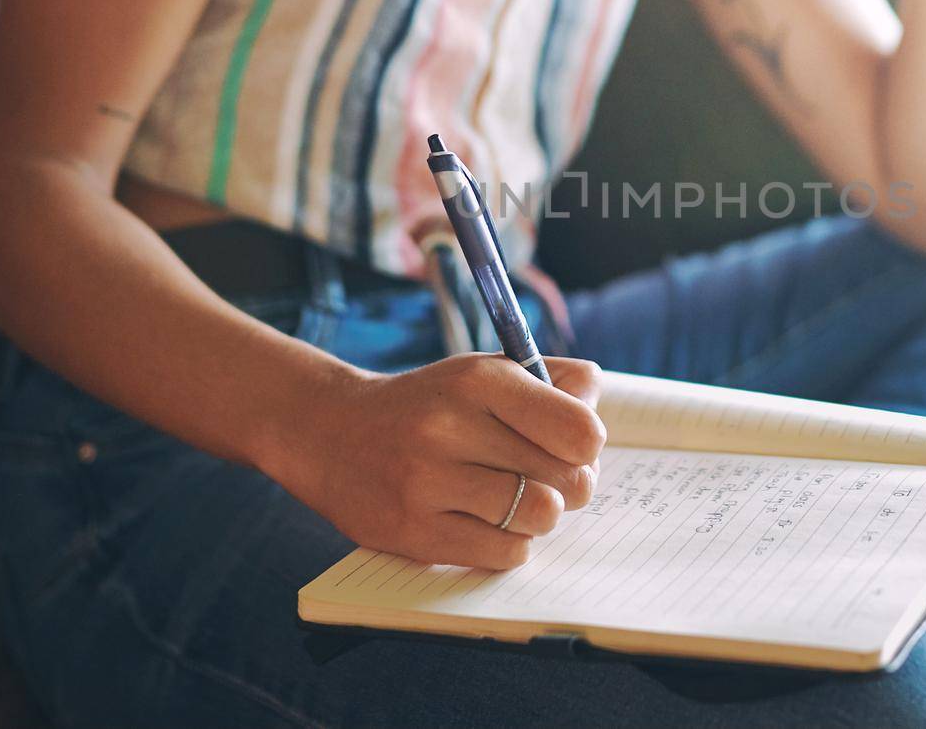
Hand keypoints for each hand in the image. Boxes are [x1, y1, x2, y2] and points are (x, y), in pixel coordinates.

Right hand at [274, 354, 605, 569]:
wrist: (329, 432)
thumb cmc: (429, 405)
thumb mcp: (484, 371)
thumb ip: (551, 380)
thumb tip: (596, 407)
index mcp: (479, 381)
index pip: (580, 430)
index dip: (586, 446)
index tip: (567, 447)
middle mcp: (451, 427)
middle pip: (569, 480)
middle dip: (568, 484)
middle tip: (543, 478)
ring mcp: (427, 482)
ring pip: (540, 518)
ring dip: (538, 516)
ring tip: (514, 501)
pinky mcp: (413, 531)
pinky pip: (505, 554)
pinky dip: (509, 545)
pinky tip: (485, 523)